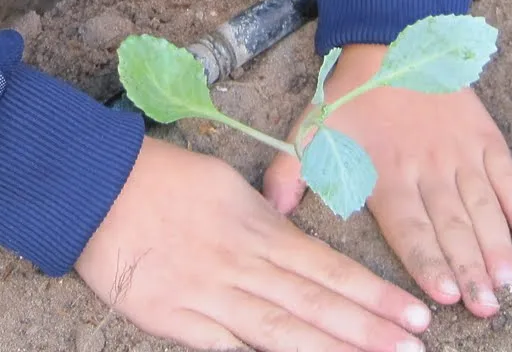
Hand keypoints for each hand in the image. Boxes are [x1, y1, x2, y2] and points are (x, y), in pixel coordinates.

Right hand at [78, 137, 432, 351]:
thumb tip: (292, 231)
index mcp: (257, 227)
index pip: (328, 267)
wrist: (96, 189)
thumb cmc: (163, 177)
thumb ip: (264, 217)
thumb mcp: (226, 183)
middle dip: (368, 331)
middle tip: (415, 350)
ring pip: (280, 332)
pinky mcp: (177, 322)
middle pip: (314, 304)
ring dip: (330, 351)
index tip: (414, 315)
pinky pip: (227, 350)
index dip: (373, 294)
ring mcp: (210, 297)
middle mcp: (242, 265)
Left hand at [262, 45, 511, 319]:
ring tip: (507, 283)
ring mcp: (459, 152)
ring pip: (482, 206)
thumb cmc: (351, 95)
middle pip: (451, 227)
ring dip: (496, 246)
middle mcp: (427, 167)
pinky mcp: (483, 136)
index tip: (443, 295)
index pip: (410, 228)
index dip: (427, 261)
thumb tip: (273, 210)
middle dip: (469, 270)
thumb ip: (290, 170)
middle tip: (486, 307)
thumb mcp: (311, 127)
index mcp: (386, 172)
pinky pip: (506, 173)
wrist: (392, 41)